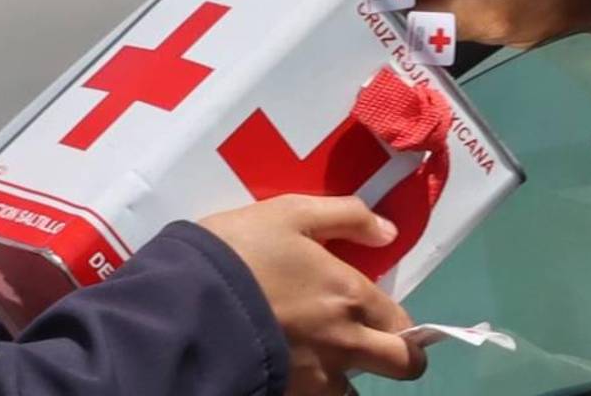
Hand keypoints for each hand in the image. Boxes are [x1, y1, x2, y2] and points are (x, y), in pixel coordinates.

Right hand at [200, 195, 426, 395]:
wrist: (186, 303)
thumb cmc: (241, 251)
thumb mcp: (291, 213)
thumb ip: (347, 216)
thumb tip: (388, 231)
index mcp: (351, 297)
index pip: (404, 323)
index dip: (398, 319)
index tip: (380, 312)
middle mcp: (345, 344)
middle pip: (403, 367)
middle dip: (400, 357)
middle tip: (376, 345)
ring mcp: (315, 380)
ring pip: (352, 390)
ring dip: (345, 377)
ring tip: (319, 357)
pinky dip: (308, 389)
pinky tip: (287, 367)